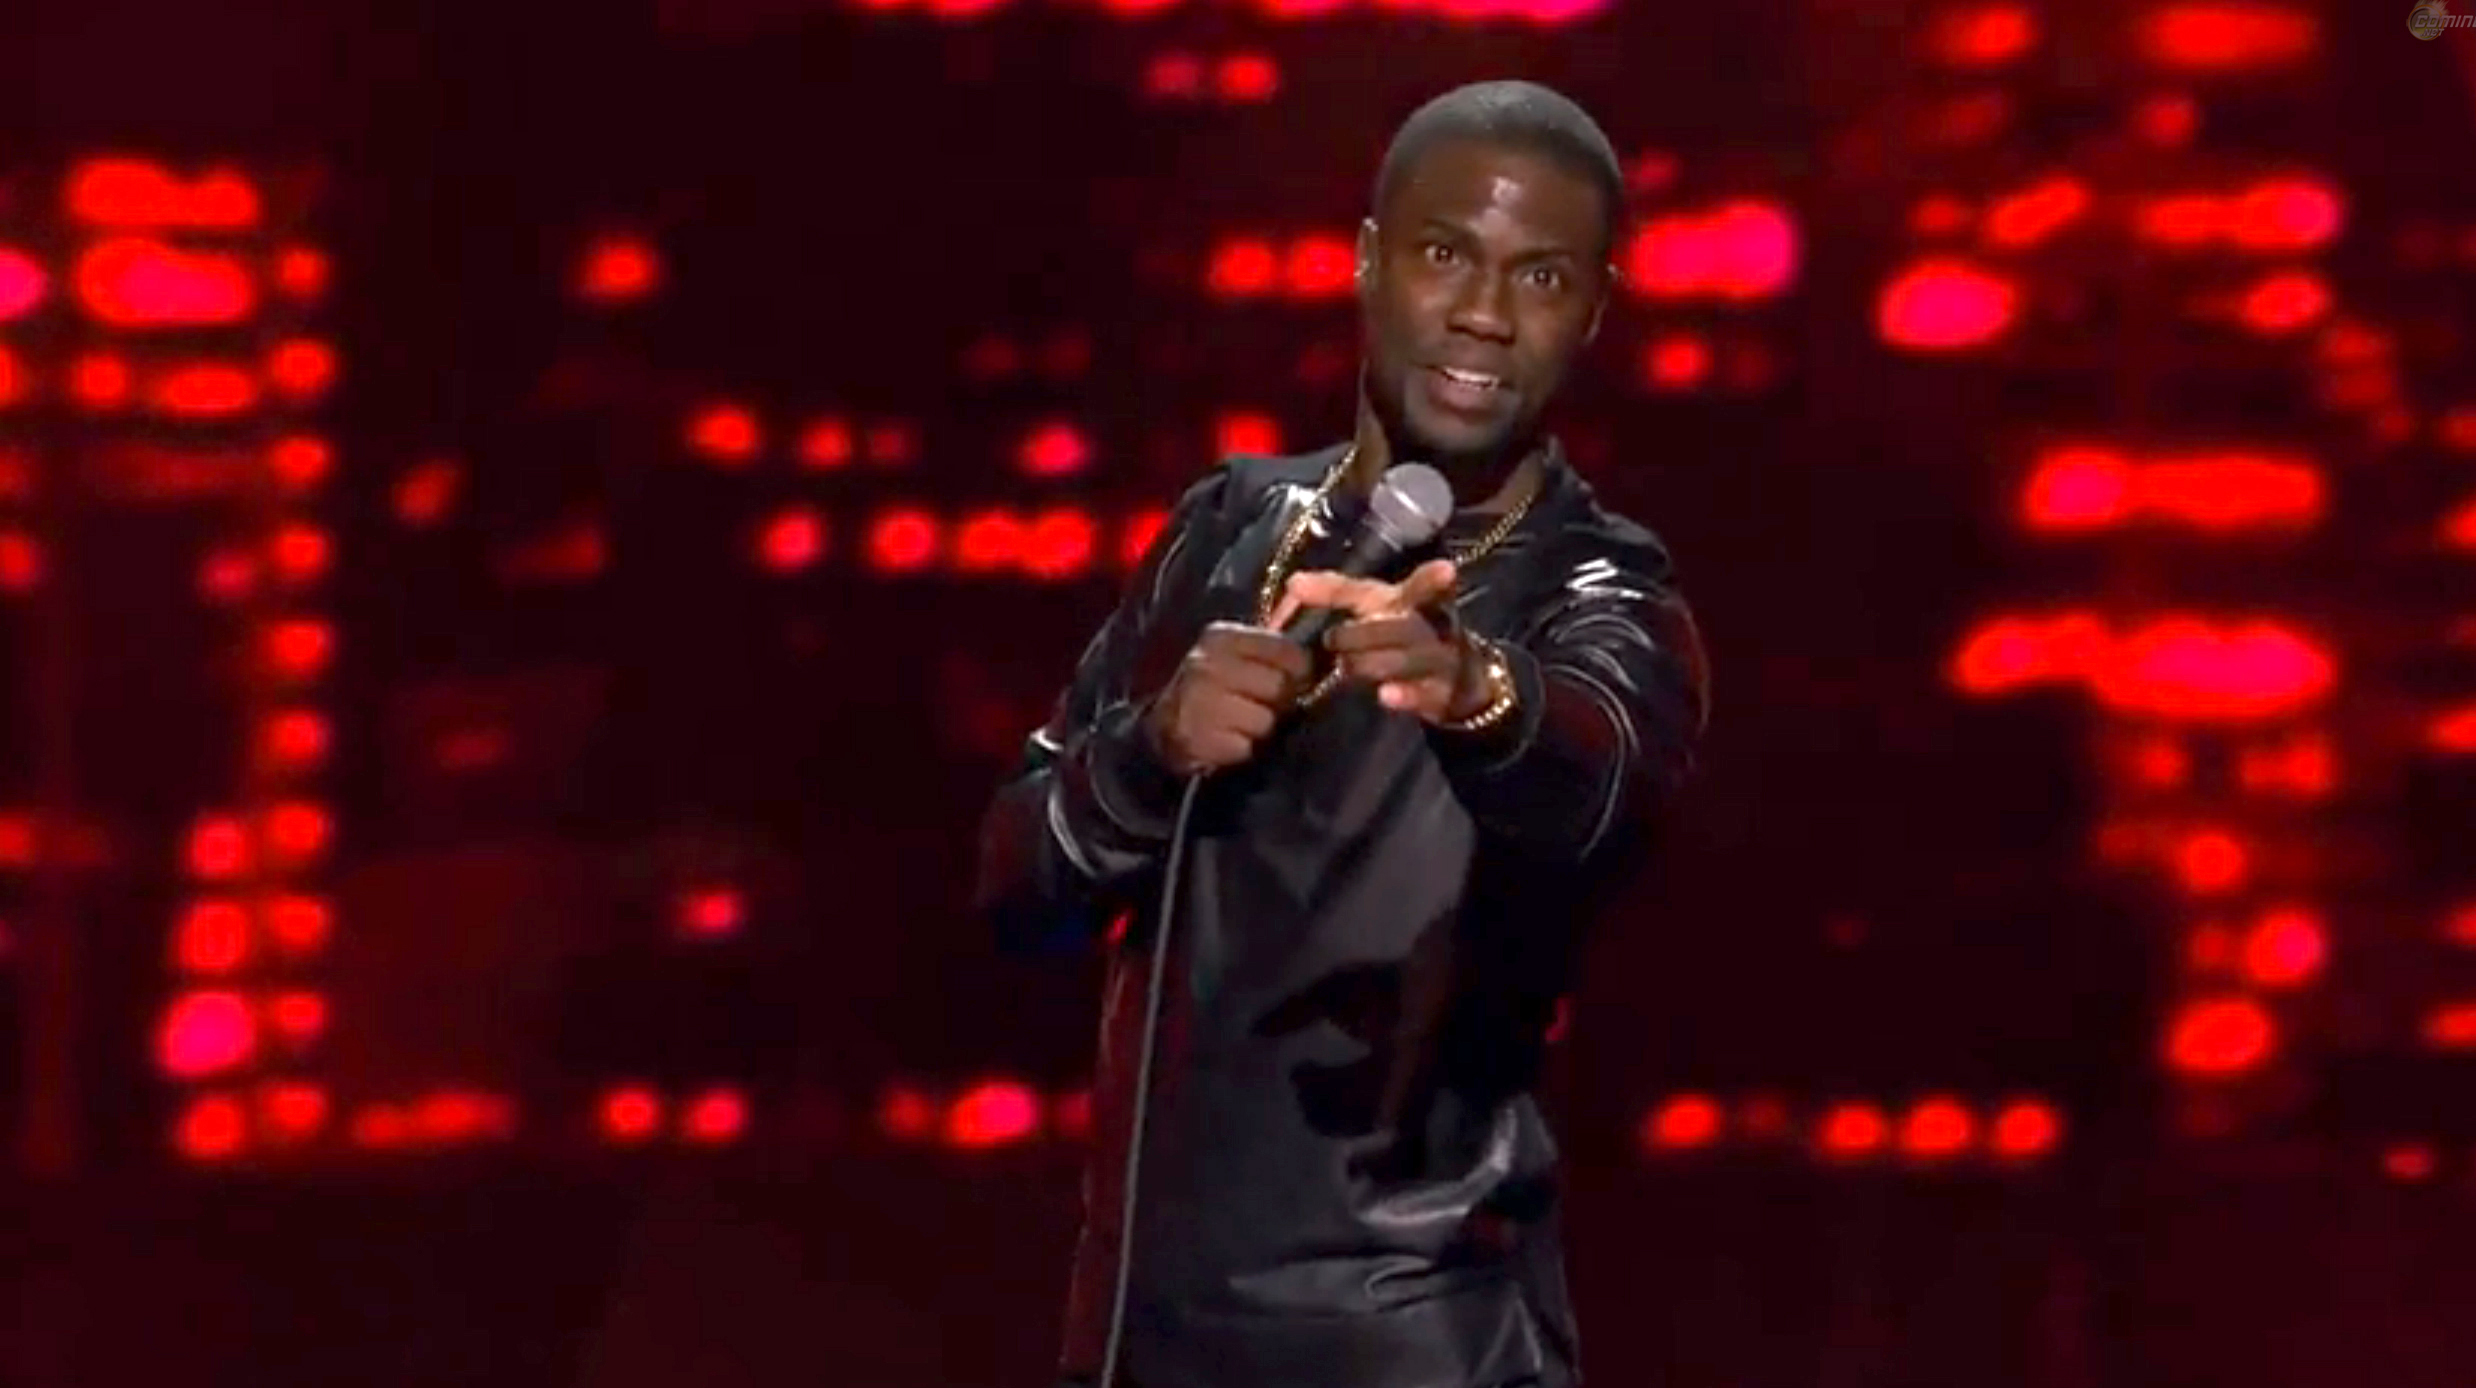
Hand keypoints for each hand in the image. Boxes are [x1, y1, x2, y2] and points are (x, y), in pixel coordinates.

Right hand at [1142, 622, 1314, 773]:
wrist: (1162, 728)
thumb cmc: (1209, 689)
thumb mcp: (1232, 656)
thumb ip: (1269, 651)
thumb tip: (1317, 660)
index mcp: (1220, 638)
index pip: (1286, 649)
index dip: (1299, 669)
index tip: (1294, 679)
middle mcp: (1206, 665)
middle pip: (1278, 686)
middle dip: (1278, 701)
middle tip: (1263, 705)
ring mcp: (1198, 702)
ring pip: (1264, 721)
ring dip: (1259, 729)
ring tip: (1241, 724)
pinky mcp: (1195, 738)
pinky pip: (1244, 747)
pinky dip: (1240, 749)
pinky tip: (1226, 741)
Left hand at [1271, 559, 1488, 723]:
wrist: (1457, 681)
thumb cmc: (1400, 634)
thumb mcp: (1373, 606)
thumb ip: (1336, 593)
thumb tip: (1293, 582)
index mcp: (1416, 603)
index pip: (1420, 587)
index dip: (1431, 580)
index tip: (1448, 570)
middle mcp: (1434, 629)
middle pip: (1406, 627)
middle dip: (1368, 632)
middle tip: (1332, 639)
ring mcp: (1443, 663)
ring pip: (1415, 660)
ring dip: (1379, 662)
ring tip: (1349, 667)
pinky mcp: (1444, 696)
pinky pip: (1427, 696)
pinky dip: (1407, 696)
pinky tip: (1385, 696)